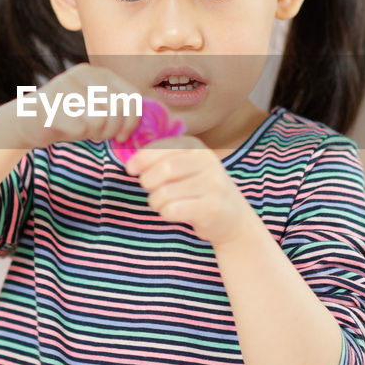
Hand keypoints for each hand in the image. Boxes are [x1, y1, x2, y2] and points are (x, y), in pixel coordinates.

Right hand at [0, 63, 142, 150]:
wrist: (28, 121)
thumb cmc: (70, 117)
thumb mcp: (98, 107)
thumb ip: (120, 109)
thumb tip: (156, 121)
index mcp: (98, 73)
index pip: (132, 96)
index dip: (133, 120)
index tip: (123, 134)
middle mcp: (83, 74)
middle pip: (118, 109)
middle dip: (113, 130)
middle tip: (100, 134)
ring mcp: (66, 87)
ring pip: (101, 119)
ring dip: (94, 132)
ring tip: (83, 129)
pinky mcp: (52, 104)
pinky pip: (80, 128)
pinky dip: (77, 135)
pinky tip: (67, 129)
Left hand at [125, 135, 259, 245]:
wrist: (233, 218)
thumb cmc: (200, 190)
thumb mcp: (186, 167)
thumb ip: (162, 160)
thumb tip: (131, 163)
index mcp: (197, 147)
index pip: (161, 147)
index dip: (141, 158)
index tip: (131, 169)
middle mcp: (208, 161)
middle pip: (163, 170)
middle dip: (148, 182)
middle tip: (151, 190)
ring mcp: (212, 184)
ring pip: (165, 193)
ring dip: (156, 202)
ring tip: (164, 204)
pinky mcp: (211, 207)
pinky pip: (172, 210)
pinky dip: (166, 213)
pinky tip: (175, 213)